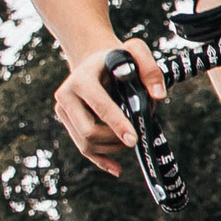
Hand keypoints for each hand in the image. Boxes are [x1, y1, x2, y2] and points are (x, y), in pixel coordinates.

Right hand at [54, 38, 163, 177]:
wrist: (95, 60)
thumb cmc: (119, 58)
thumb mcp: (135, 51)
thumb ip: (150, 69)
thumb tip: (158, 96)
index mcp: (81, 79)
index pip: (99, 107)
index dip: (117, 125)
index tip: (134, 139)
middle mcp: (65, 96)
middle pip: (88, 132)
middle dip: (115, 139)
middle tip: (136, 137)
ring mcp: (63, 112)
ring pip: (85, 144)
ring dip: (112, 148)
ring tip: (131, 138)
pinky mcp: (67, 123)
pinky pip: (82, 149)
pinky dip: (100, 160)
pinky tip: (116, 168)